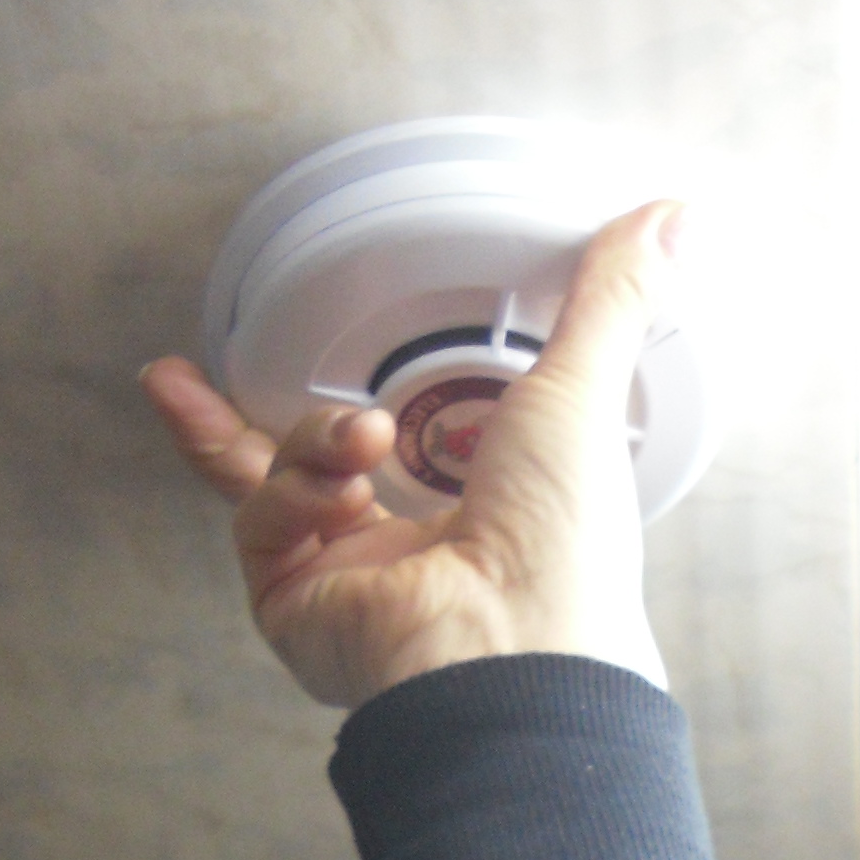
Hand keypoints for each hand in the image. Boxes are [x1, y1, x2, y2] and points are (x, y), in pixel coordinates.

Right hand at [142, 199, 679, 708]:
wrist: (511, 642)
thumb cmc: (563, 543)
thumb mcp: (581, 392)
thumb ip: (610, 301)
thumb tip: (672, 217)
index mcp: (477, 517)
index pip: (398, 452)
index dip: (360, 402)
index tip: (339, 361)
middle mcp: (405, 559)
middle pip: (298, 475)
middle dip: (236, 425)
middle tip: (186, 376)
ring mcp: (345, 585)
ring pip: (273, 485)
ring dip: (311, 439)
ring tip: (365, 438)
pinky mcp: (297, 608)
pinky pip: (261, 524)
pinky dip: (292, 493)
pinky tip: (337, 491)